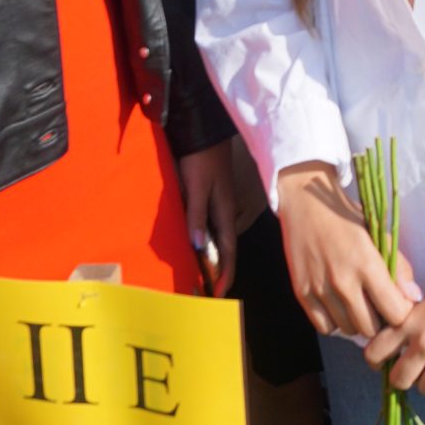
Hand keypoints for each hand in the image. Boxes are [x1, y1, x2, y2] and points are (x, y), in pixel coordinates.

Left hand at [177, 140, 240, 294]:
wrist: (203, 130)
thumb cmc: (200, 158)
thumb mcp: (197, 186)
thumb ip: (196, 214)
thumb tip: (197, 247)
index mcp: (225, 211)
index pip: (229, 250)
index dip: (225, 273)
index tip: (217, 294)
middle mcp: (224, 211)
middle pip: (225, 248)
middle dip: (219, 271)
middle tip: (206, 290)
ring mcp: (218, 204)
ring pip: (217, 237)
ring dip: (211, 257)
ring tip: (200, 274)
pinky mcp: (210, 197)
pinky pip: (209, 225)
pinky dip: (204, 240)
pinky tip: (195, 244)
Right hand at [278, 162, 417, 338]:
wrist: (307, 204)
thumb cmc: (348, 218)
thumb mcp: (379, 235)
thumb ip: (399, 267)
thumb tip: (414, 297)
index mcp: (367, 263)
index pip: (395, 313)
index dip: (401, 312)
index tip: (398, 304)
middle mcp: (343, 280)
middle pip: (371, 328)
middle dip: (380, 321)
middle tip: (378, 306)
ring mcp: (320, 289)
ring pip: (349, 330)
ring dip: (357, 321)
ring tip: (358, 303)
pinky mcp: (302, 293)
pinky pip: (325, 327)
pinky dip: (334, 322)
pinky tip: (338, 305)